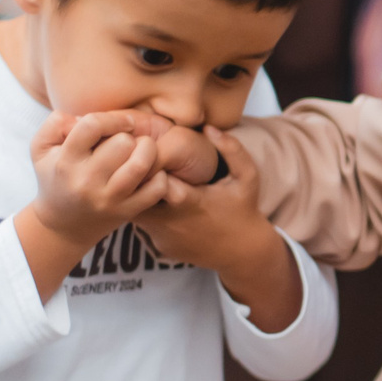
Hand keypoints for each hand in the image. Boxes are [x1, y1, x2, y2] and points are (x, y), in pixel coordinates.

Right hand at [13, 111, 173, 299]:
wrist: (62, 226)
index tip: (123, 123)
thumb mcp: (41, 149)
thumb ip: (55, 123)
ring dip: (148, 151)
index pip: (92, 126)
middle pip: (123, 143)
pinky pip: (156, 189)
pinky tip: (151, 172)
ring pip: (141, 164)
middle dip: (129, 136)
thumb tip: (80, 117)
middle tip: (129, 141)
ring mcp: (108, 199)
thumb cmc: (55, 177)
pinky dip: (159, 176)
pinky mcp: (126, 212)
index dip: (112, 118)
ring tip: (143, 150)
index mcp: (65, 162)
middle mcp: (86, 182)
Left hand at [139, 126, 302, 331]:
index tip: (154, 153)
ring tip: (148, 180)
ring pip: (134, 210)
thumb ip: (231, 149)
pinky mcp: (159, 247)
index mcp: (189, 202)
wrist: (243, 253)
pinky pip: (142, 226)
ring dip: (138, 195)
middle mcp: (170, 222)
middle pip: (135, 195)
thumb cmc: (243, 209)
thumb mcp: (247, 177)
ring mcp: (162, 237)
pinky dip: (146, 213)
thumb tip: (207, 127)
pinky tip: (159, 203)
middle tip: (142, 164)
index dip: (149, 164)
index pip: (154, 179)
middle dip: (136, 179)